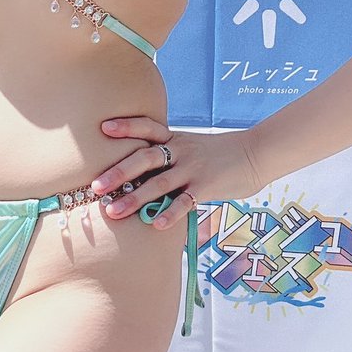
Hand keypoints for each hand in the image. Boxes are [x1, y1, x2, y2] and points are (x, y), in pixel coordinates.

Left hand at [92, 116, 251, 230]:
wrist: (256, 153)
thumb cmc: (220, 153)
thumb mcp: (192, 146)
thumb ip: (170, 155)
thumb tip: (143, 169)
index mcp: (175, 139)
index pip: (147, 128)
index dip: (126, 126)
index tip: (103, 127)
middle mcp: (181, 151)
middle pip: (145, 158)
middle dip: (118, 172)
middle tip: (95, 186)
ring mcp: (193, 168)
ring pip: (159, 183)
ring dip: (134, 198)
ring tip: (113, 212)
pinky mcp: (207, 187)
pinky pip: (185, 202)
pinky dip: (170, 213)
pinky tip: (156, 225)